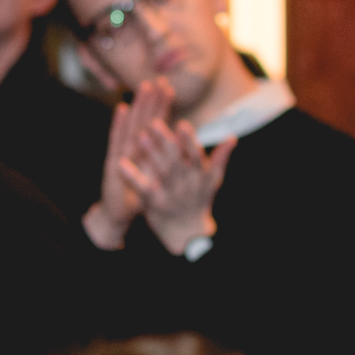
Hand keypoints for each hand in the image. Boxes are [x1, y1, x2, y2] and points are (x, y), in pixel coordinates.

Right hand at [84, 80, 162, 248]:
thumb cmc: (138, 196)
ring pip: (131, 126)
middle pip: (143, 120)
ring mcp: (122, 154)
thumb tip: (182, 145)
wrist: (118, 216)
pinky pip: (116, 142)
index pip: (155, 125)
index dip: (162, 107)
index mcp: (145, 152)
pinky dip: (118, 125)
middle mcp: (133, 149)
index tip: (170, 87)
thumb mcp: (156, 176)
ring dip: (137, 106)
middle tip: (159, 79)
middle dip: (151, 100)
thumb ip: (165, 160)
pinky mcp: (113, 164)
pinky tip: (121, 109)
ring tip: (143, 87)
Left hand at [123, 113, 234, 254]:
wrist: (186, 232)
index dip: (189, 142)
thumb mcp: (212, 181)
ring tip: (140, 135)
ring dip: (151, 154)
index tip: (182, 124)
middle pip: (176, 161)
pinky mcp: (154, 203)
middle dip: (166, 142)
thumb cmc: (198, 200)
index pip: (196, 156)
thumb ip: (221, 158)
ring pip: (161, 172)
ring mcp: (170, 195)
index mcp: (200, 176)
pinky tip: (121, 163)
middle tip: (154, 122)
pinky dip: (131, 176)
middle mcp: (186, 185)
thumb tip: (233, 137)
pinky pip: (142, 188)